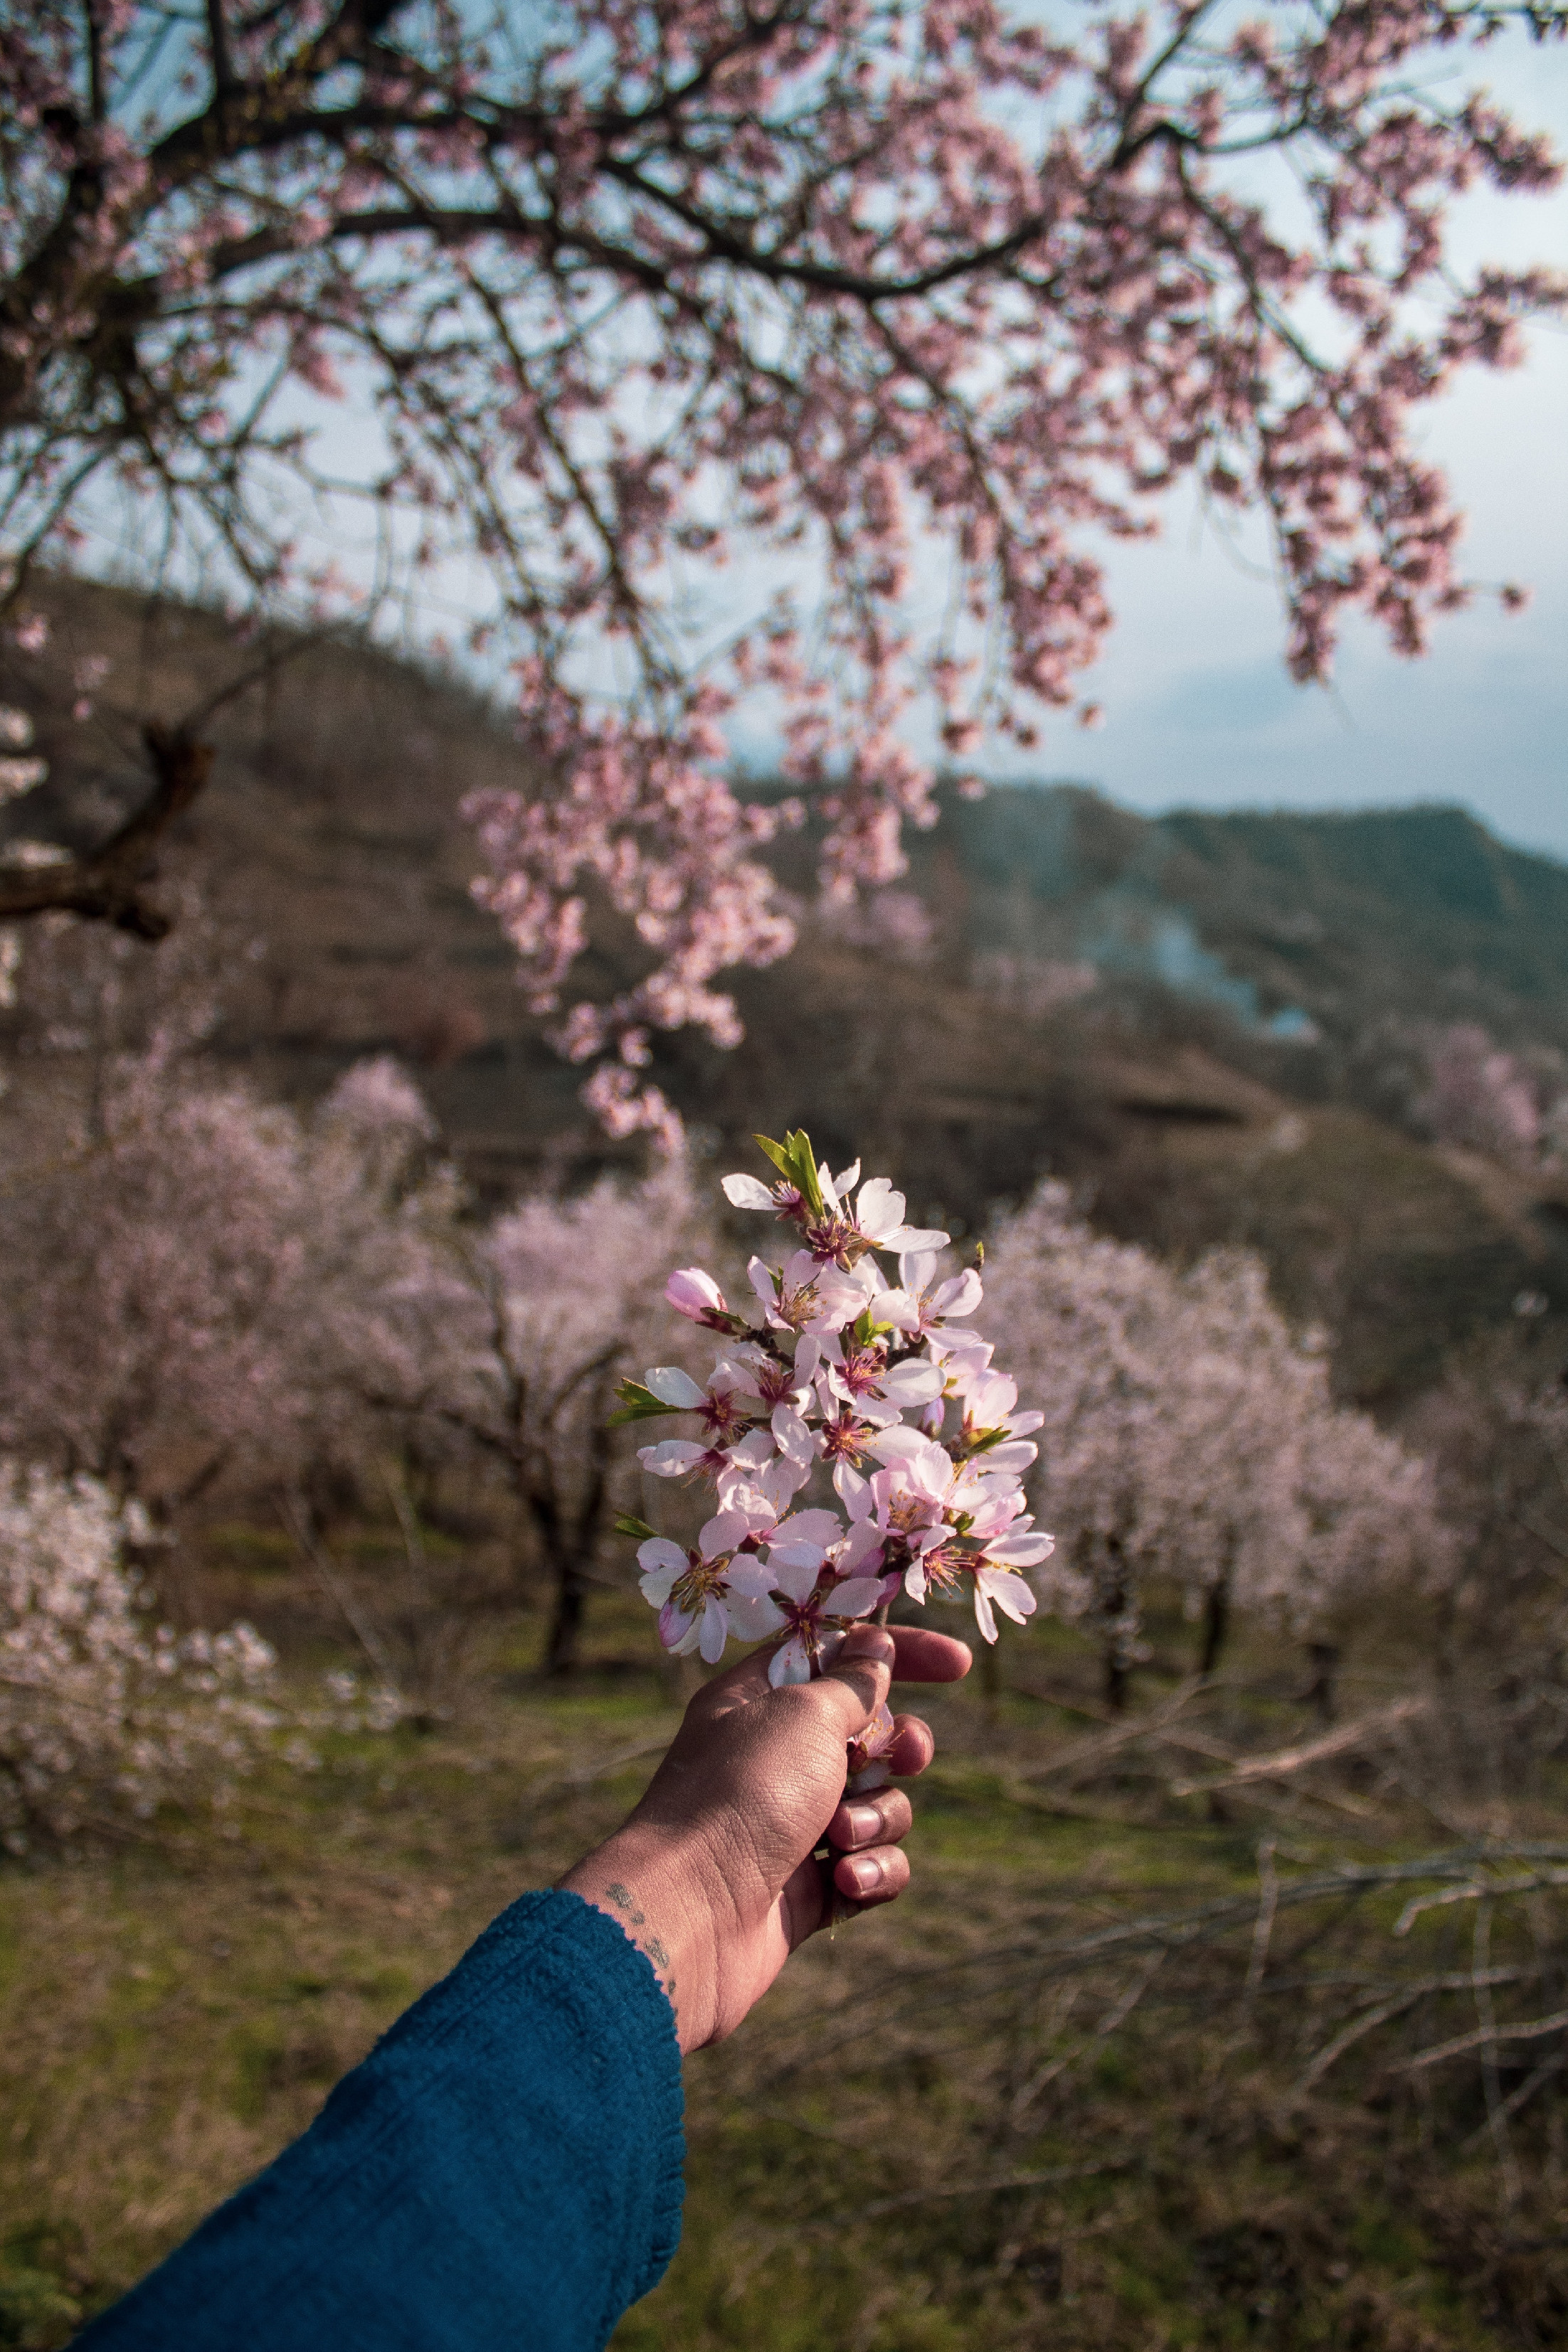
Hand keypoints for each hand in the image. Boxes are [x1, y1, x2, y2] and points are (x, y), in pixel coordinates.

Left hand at [558, 1623, 970, 2052]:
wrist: (692, 1915)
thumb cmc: (741, 1794)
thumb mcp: (803, 1714)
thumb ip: (851, 1682)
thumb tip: (873, 1646)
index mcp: (760, 1702)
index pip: (838, 1655)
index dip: (898, 1653)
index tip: (960, 1664)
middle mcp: (776, 1759)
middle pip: (871, 1735)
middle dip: (900, 1747)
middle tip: (902, 1755)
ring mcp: (794, 1826)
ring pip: (879, 1805)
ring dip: (876, 1817)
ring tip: (840, 1838)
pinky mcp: (810, 1889)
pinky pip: (873, 1866)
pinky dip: (871, 1871)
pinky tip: (846, 1881)